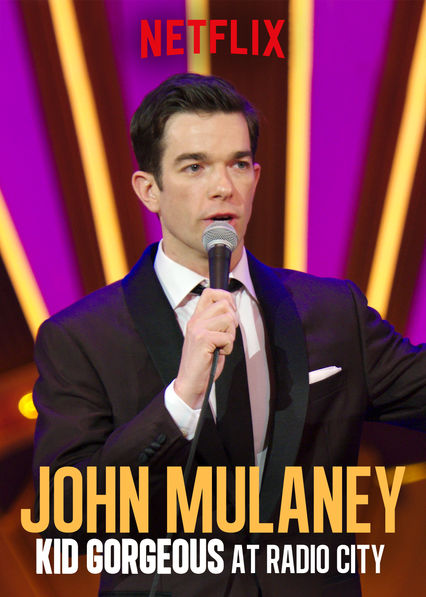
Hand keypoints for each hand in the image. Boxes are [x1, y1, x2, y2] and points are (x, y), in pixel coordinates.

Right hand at [174, 288, 237, 408]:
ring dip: (231, 335)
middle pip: (224, 304)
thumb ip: (217, 322)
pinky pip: (228, 337)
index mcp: (196, 318)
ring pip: (228, 319)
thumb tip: (233, 311)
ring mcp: (198, 329)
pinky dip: (229, 347)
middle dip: (233, 320)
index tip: (230, 312)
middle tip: (226, 334)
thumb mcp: (209, 337)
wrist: (190, 382)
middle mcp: (196, 320)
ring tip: (222, 345)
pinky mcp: (203, 340)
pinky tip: (219, 353)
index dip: (226, 298)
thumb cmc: (203, 362)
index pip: (210, 292)